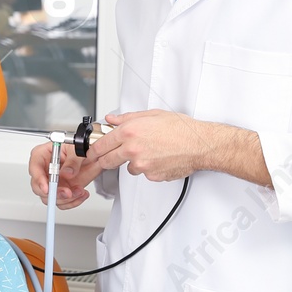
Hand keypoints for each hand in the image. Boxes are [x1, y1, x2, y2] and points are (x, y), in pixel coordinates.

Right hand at [27, 141, 93, 209]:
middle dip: (53, 193)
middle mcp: (45, 170)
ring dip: (66, 199)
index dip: (39, 179)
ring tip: (79, 191)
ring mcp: (52, 182)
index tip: (47, 188)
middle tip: (67, 193)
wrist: (92, 155)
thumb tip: (67, 173)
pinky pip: (62, 202)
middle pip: (38, 187)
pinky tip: (81, 194)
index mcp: (42, 155)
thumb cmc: (79, 146)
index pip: (35, 167)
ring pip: (50, 197)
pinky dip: (73, 202)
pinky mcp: (60, 191)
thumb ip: (73, 160)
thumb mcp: (77, 148)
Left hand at [75, 110, 214, 182]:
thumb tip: (112, 119)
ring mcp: (141, 165)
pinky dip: (148, 167)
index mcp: (129, 132)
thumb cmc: (180, 128)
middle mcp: (132, 149)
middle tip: (110, 156)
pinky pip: (144, 173)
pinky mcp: (151, 175)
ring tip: (150, 151)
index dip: (94, 149)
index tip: (92, 151)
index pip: (101, 144)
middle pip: (107, 161)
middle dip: (105, 159)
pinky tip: (159, 158)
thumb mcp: (151, 115)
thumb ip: (127, 118)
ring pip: (128, 167)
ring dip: (133, 162)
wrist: (199, 144)